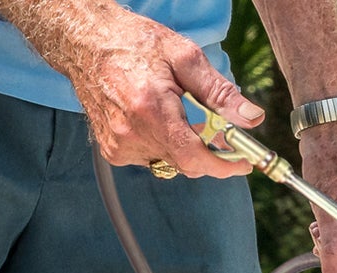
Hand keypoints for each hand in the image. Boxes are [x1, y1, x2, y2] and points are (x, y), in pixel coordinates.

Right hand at [52, 2, 264, 178]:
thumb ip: (218, 92)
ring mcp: (120, 145)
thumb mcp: (183, 57)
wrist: (85, 42)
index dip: (224, 166)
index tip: (243, 163)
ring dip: (183, 146)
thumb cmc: (134, 43)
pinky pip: (152, 159)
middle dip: (207, 151)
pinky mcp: (113, 152)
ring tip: (173, 112)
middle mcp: (132, 133)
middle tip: (214, 130)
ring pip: (171, 163)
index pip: (195, 158)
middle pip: (187, 163)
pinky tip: (152, 119)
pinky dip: (162, 145)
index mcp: (151, 109)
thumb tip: (251, 118)